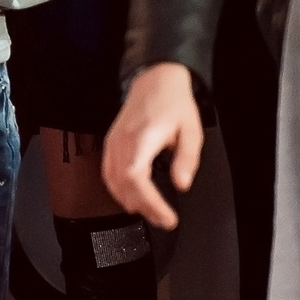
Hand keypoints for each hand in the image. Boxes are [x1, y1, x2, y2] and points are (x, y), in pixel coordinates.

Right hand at [104, 62, 203, 228]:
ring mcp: (112, 142)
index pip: (136, 178)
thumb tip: (182, 185)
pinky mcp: (110, 143)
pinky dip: (118, 190)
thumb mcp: (191, 130)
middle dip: (143, 207)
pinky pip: (108, 172)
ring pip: (111, 181)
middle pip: (122, 184)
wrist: (155, 79)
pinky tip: (132, 198)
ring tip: (151, 213)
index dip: (149, 202)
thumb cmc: (174, 103)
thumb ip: (187, 159)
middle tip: (164, 220)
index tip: (167, 217)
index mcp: (142, 137)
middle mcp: (122, 141)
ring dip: (129, 201)